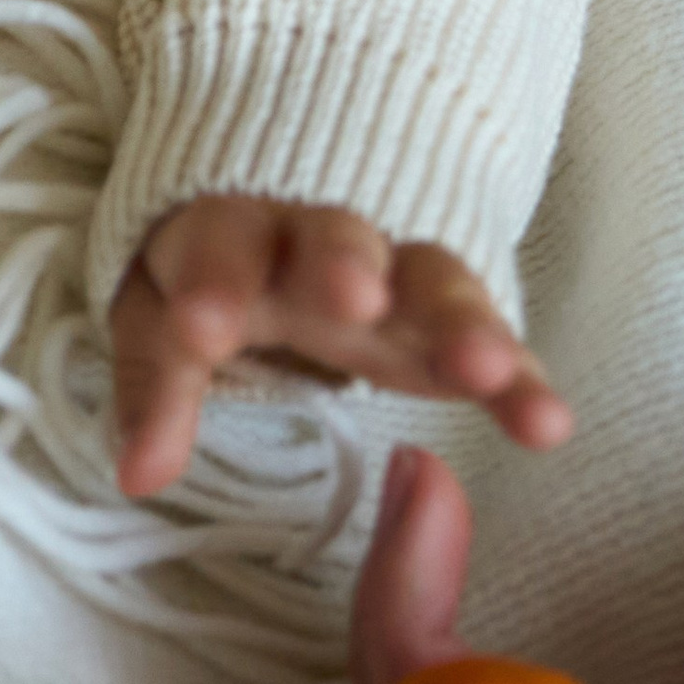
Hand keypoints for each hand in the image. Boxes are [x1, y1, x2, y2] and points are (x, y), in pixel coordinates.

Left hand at [113, 196, 568, 497]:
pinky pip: (496, 341)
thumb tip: (136, 473)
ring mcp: (399, 276)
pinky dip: (522, 377)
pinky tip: (547, 424)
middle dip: (341, 262)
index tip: (198, 329)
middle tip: (351, 296)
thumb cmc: (220, 277)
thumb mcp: (164, 321)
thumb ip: (154, 391)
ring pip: (430, 279)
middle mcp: (321, 241)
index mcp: (236, 230)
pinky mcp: (455, 321)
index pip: (218, 243)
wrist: (292, 210)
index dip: (210, 282)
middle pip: (333, 240)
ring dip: (455, 318)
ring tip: (480, 365)